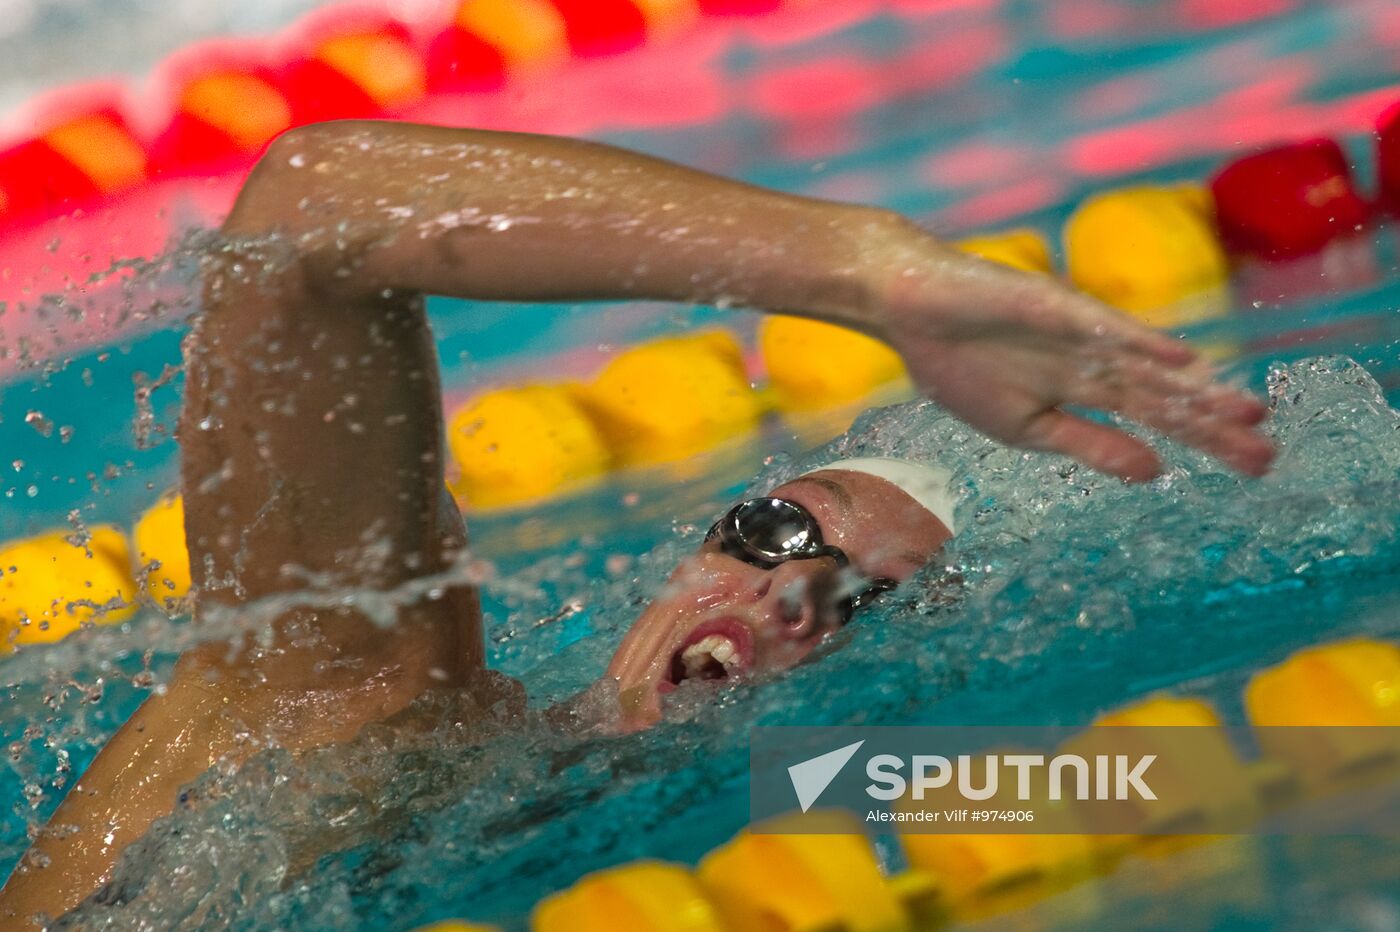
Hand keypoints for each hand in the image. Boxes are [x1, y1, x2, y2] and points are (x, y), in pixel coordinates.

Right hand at [869, 238, 1273, 481]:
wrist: (909, 308)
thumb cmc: (959, 365)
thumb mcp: (1025, 427)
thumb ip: (1089, 445)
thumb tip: (1154, 473)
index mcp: (1084, 390)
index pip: (1157, 417)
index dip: (1204, 437)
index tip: (1252, 464)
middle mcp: (1095, 361)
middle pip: (1166, 397)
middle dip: (1214, 425)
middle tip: (1267, 457)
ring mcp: (1079, 333)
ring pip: (1148, 367)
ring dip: (1197, 390)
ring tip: (1248, 414)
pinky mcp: (1054, 308)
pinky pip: (1104, 331)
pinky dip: (1144, 346)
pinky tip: (1185, 363)